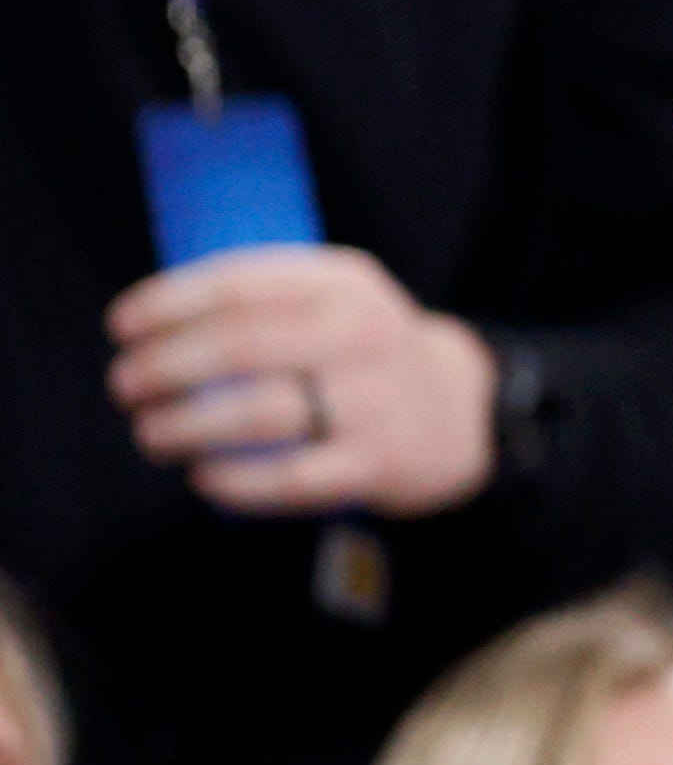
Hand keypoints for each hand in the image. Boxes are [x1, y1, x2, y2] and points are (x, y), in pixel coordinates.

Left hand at [106, 249, 497, 516]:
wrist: (458, 411)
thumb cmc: (361, 353)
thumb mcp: (336, 299)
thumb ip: (263, 300)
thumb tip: (152, 326)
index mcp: (344, 284)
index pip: (241, 284)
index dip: (168, 303)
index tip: (122, 326)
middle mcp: (362, 335)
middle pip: (241, 346)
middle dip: (164, 367)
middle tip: (125, 385)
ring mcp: (373, 401)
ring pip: (259, 413)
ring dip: (185, 426)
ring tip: (151, 434)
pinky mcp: (376, 462)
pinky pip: (291, 478)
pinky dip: (235, 480)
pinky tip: (204, 476)